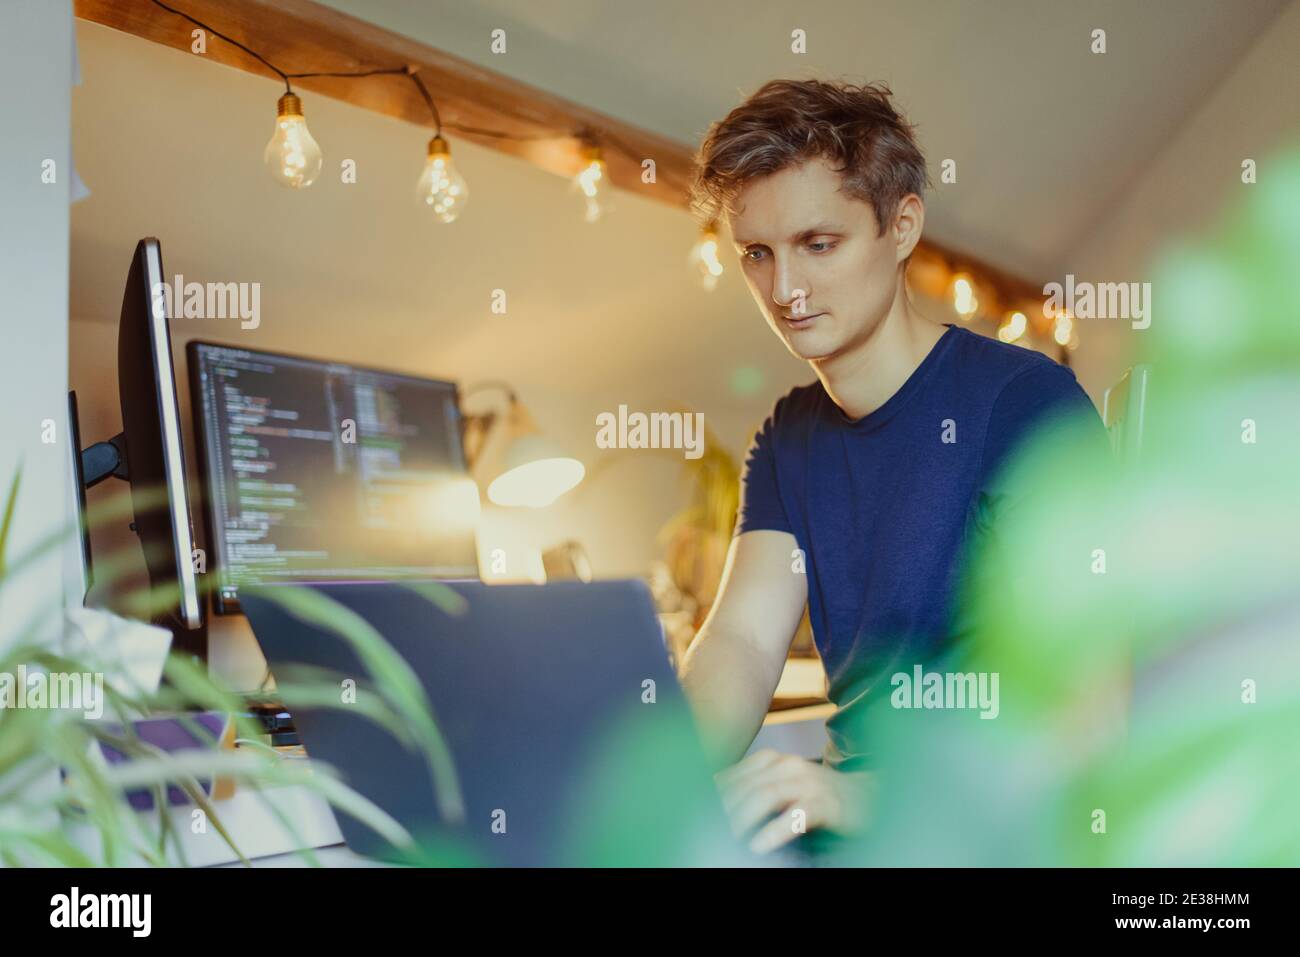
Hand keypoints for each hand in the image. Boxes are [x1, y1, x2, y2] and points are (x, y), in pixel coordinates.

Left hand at [714, 749, 873, 854]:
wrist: (868, 797)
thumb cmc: (817, 796)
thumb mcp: (782, 787)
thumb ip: (753, 791)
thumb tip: (713, 809)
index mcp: (771, 760)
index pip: (731, 776)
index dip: (711, 795)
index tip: (692, 814)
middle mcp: (787, 766)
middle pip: (744, 787)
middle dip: (722, 810)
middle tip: (703, 833)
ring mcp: (808, 782)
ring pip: (765, 797)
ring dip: (742, 821)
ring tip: (726, 841)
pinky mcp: (827, 804)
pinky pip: (796, 816)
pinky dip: (773, 832)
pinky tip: (757, 847)